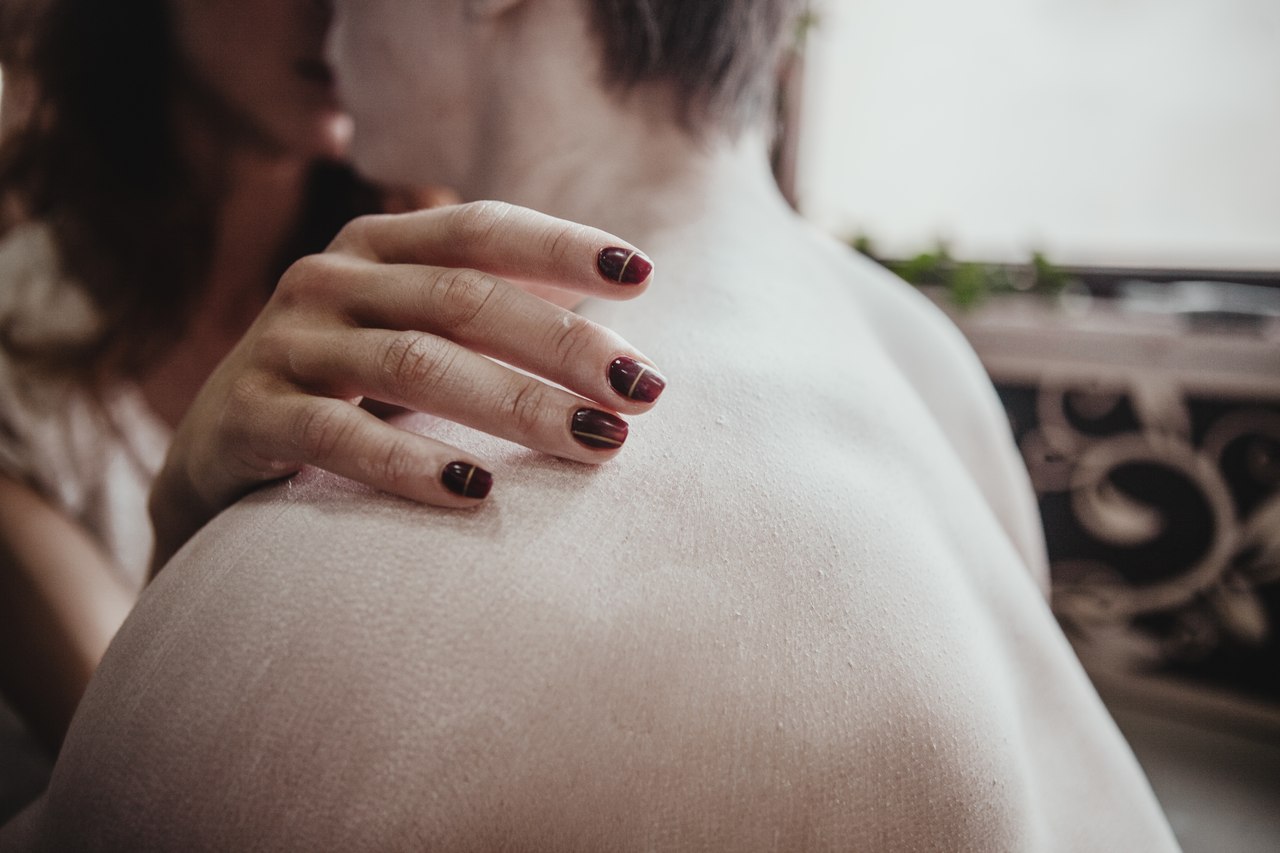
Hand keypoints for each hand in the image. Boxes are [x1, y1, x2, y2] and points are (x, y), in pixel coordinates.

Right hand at [149, 201, 664, 571]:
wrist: (220, 452)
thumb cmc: (349, 389)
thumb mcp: (414, 333)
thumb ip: (491, 312)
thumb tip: (618, 322)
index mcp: (378, 246)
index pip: (481, 229)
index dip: (561, 247)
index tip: (642, 276)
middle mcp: (330, 278)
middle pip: (464, 298)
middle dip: (563, 346)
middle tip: (642, 392)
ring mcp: (286, 343)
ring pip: (415, 362)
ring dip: (516, 404)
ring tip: (596, 443)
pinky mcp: (249, 415)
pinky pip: (338, 436)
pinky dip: (411, 464)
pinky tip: (477, 493)